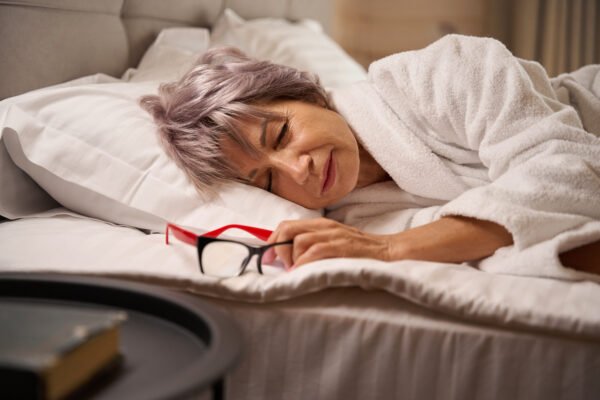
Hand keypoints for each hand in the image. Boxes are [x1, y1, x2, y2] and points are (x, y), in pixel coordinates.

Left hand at [264, 218, 394, 268]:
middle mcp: (324, 226)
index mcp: (320, 224)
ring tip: (298, 272)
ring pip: (298, 241)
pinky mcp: (342, 246)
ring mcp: (333, 235)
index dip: (272, 241)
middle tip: (282, 266)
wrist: (388, 251)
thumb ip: (313, 247)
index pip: (286, 225)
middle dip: (278, 249)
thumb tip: (286, 259)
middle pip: (287, 229)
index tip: (268, 258)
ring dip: (292, 259)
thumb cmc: (359, 253)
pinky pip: (315, 251)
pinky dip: (304, 263)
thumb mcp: (333, 244)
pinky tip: (305, 273)